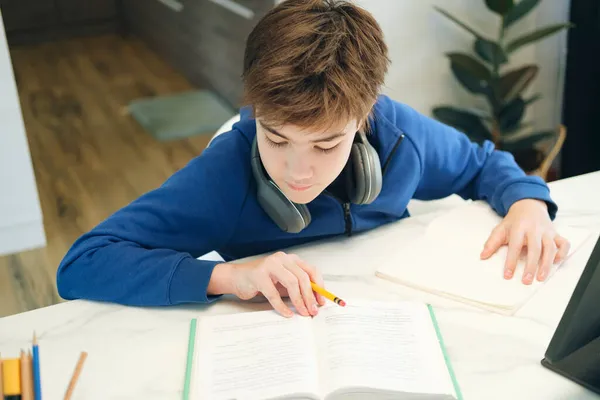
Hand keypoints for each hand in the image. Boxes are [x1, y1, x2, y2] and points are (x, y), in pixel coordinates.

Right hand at [208, 251, 325, 316]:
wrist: (237, 278)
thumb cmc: (262, 280)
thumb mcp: (283, 282)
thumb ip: (298, 287)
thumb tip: (315, 301)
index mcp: (291, 259)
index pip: (311, 270)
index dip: (319, 287)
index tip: (321, 302)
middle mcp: (282, 259)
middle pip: (302, 277)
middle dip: (310, 296)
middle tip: (313, 310)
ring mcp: (270, 265)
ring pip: (291, 283)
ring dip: (299, 301)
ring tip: (303, 312)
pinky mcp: (259, 276)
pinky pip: (274, 294)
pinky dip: (282, 306)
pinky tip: (287, 313)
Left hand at [480, 199, 569, 284]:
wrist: (529, 205)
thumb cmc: (514, 221)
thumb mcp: (501, 228)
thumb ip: (492, 242)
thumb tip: (482, 256)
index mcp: (519, 228)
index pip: (515, 246)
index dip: (511, 261)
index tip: (507, 275)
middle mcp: (535, 229)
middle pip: (535, 249)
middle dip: (531, 266)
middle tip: (526, 281)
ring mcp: (547, 231)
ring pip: (550, 248)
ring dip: (546, 264)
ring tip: (541, 278)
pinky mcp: (556, 233)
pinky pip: (563, 243)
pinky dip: (562, 253)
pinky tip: (556, 262)